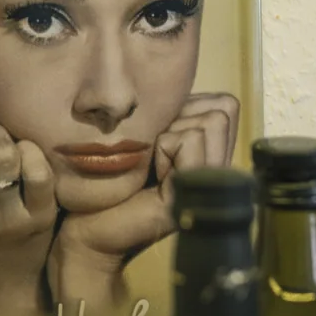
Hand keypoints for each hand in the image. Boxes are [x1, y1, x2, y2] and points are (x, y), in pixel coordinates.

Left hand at [46, 92, 239, 315]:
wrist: (88, 223)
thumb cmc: (115, 175)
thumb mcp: (152, 136)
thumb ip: (177, 115)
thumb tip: (192, 92)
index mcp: (212, 155)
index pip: (226, 106)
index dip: (189, 108)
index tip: (160, 137)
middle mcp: (218, 171)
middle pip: (222, 111)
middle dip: (181, 118)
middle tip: (156, 153)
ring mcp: (209, 187)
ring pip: (210, 123)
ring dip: (170, 133)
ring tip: (153, 165)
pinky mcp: (193, 196)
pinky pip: (190, 141)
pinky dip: (163, 148)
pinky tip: (151, 174)